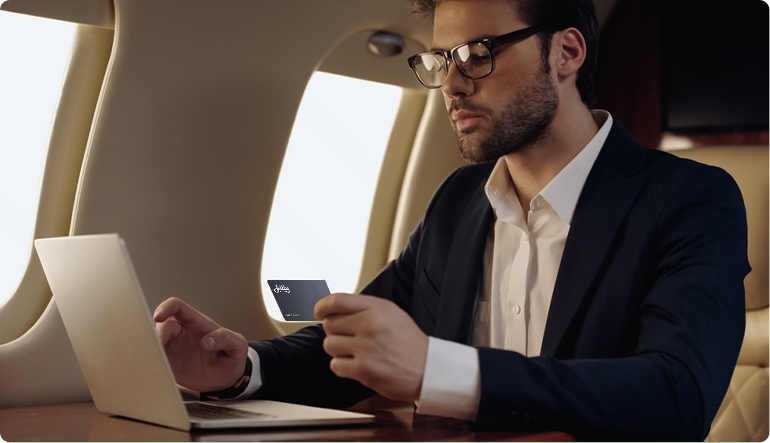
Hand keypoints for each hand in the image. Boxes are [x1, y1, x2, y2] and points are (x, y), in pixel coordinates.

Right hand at [153, 297, 247, 392]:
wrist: (225, 381)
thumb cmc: (230, 358)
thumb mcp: (238, 347)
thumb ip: (227, 339)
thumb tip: (208, 340)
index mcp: (196, 323)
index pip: (177, 307)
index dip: (165, 308)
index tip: (158, 317)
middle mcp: (181, 333)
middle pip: (161, 326)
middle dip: (156, 334)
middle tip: (158, 347)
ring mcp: (172, 349)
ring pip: (154, 343)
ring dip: (151, 349)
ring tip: (155, 360)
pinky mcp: (168, 364)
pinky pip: (155, 361)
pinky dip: (151, 363)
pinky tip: (154, 370)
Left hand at [314, 293, 428, 401]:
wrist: (428, 369)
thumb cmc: (407, 341)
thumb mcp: (390, 313)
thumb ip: (362, 307)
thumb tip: (330, 306)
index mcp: (377, 308)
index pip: (335, 301)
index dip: (321, 306)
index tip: (318, 312)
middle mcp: (370, 325)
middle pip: (329, 324)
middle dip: (336, 331)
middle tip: (352, 337)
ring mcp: (366, 348)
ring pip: (329, 345)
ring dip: (339, 350)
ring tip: (358, 352)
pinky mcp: (363, 370)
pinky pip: (335, 365)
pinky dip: (343, 366)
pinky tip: (360, 364)